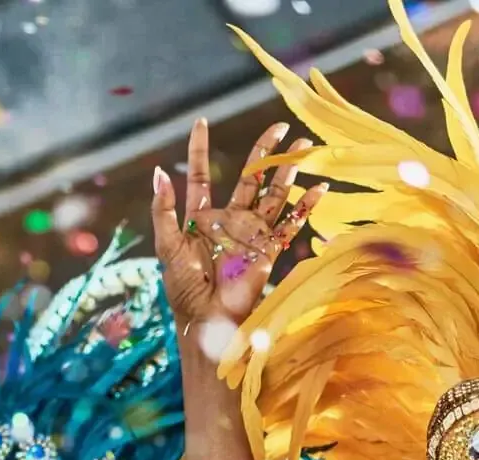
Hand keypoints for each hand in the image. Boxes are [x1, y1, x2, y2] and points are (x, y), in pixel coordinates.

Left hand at [152, 118, 324, 335]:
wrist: (206, 319)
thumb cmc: (183, 288)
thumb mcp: (167, 246)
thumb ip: (163, 211)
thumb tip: (158, 172)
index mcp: (201, 217)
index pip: (201, 176)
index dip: (199, 149)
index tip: (201, 122)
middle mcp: (230, 220)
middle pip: (250, 178)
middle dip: (264, 152)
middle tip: (280, 127)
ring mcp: (252, 234)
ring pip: (274, 194)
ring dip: (288, 172)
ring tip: (303, 146)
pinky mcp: (269, 250)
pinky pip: (291, 224)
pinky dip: (306, 207)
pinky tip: (320, 188)